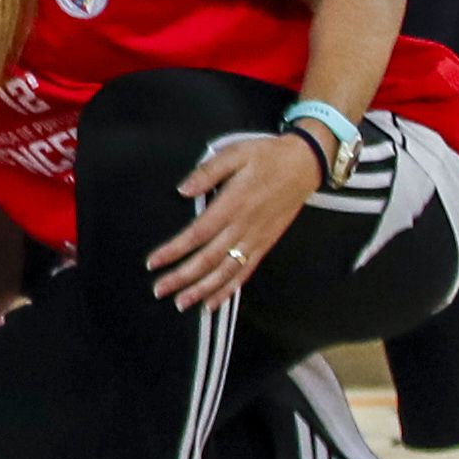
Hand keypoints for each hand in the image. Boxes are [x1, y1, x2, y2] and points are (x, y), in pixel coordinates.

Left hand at [150, 131, 320, 307]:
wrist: (305, 165)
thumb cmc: (267, 157)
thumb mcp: (234, 154)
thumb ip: (207, 173)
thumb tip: (183, 190)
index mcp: (232, 205)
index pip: (196, 235)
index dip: (173, 251)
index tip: (153, 262)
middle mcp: (244, 227)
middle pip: (208, 260)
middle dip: (182, 278)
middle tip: (159, 290)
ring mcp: (256, 239)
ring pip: (227, 272)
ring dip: (203, 290)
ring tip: (182, 303)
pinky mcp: (265, 244)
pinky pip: (245, 272)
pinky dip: (229, 289)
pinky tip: (214, 301)